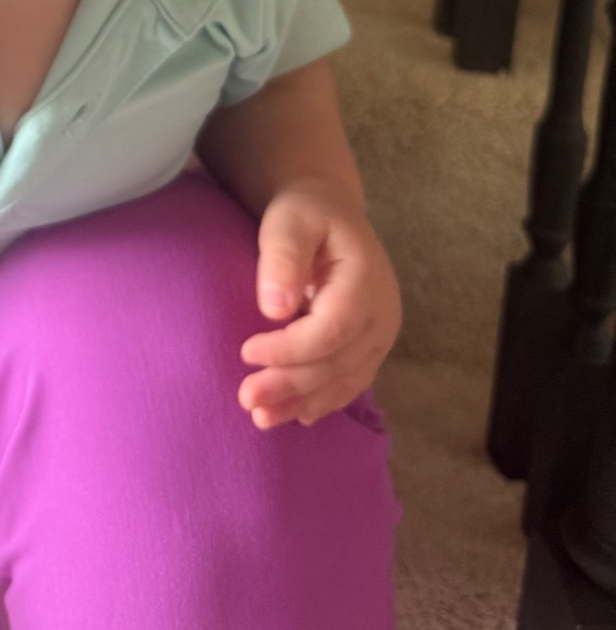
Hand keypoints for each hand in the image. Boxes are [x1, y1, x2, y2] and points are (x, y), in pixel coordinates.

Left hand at [237, 183, 401, 429]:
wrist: (328, 212)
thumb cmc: (304, 214)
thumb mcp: (288, 221)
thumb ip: (283, 257)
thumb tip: (273, 308)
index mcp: (366, 279)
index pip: (331, 329)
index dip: (290, 349)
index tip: (246, 352)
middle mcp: (382, 312)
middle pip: (338, 361)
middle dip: (291, 384)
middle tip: (246, 399)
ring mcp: (381, 333)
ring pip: (344, 379)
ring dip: (303, 402)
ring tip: (261, 417)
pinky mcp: (371, 346)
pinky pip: (349, 381)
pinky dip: (322, 400)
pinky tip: (296, 415)